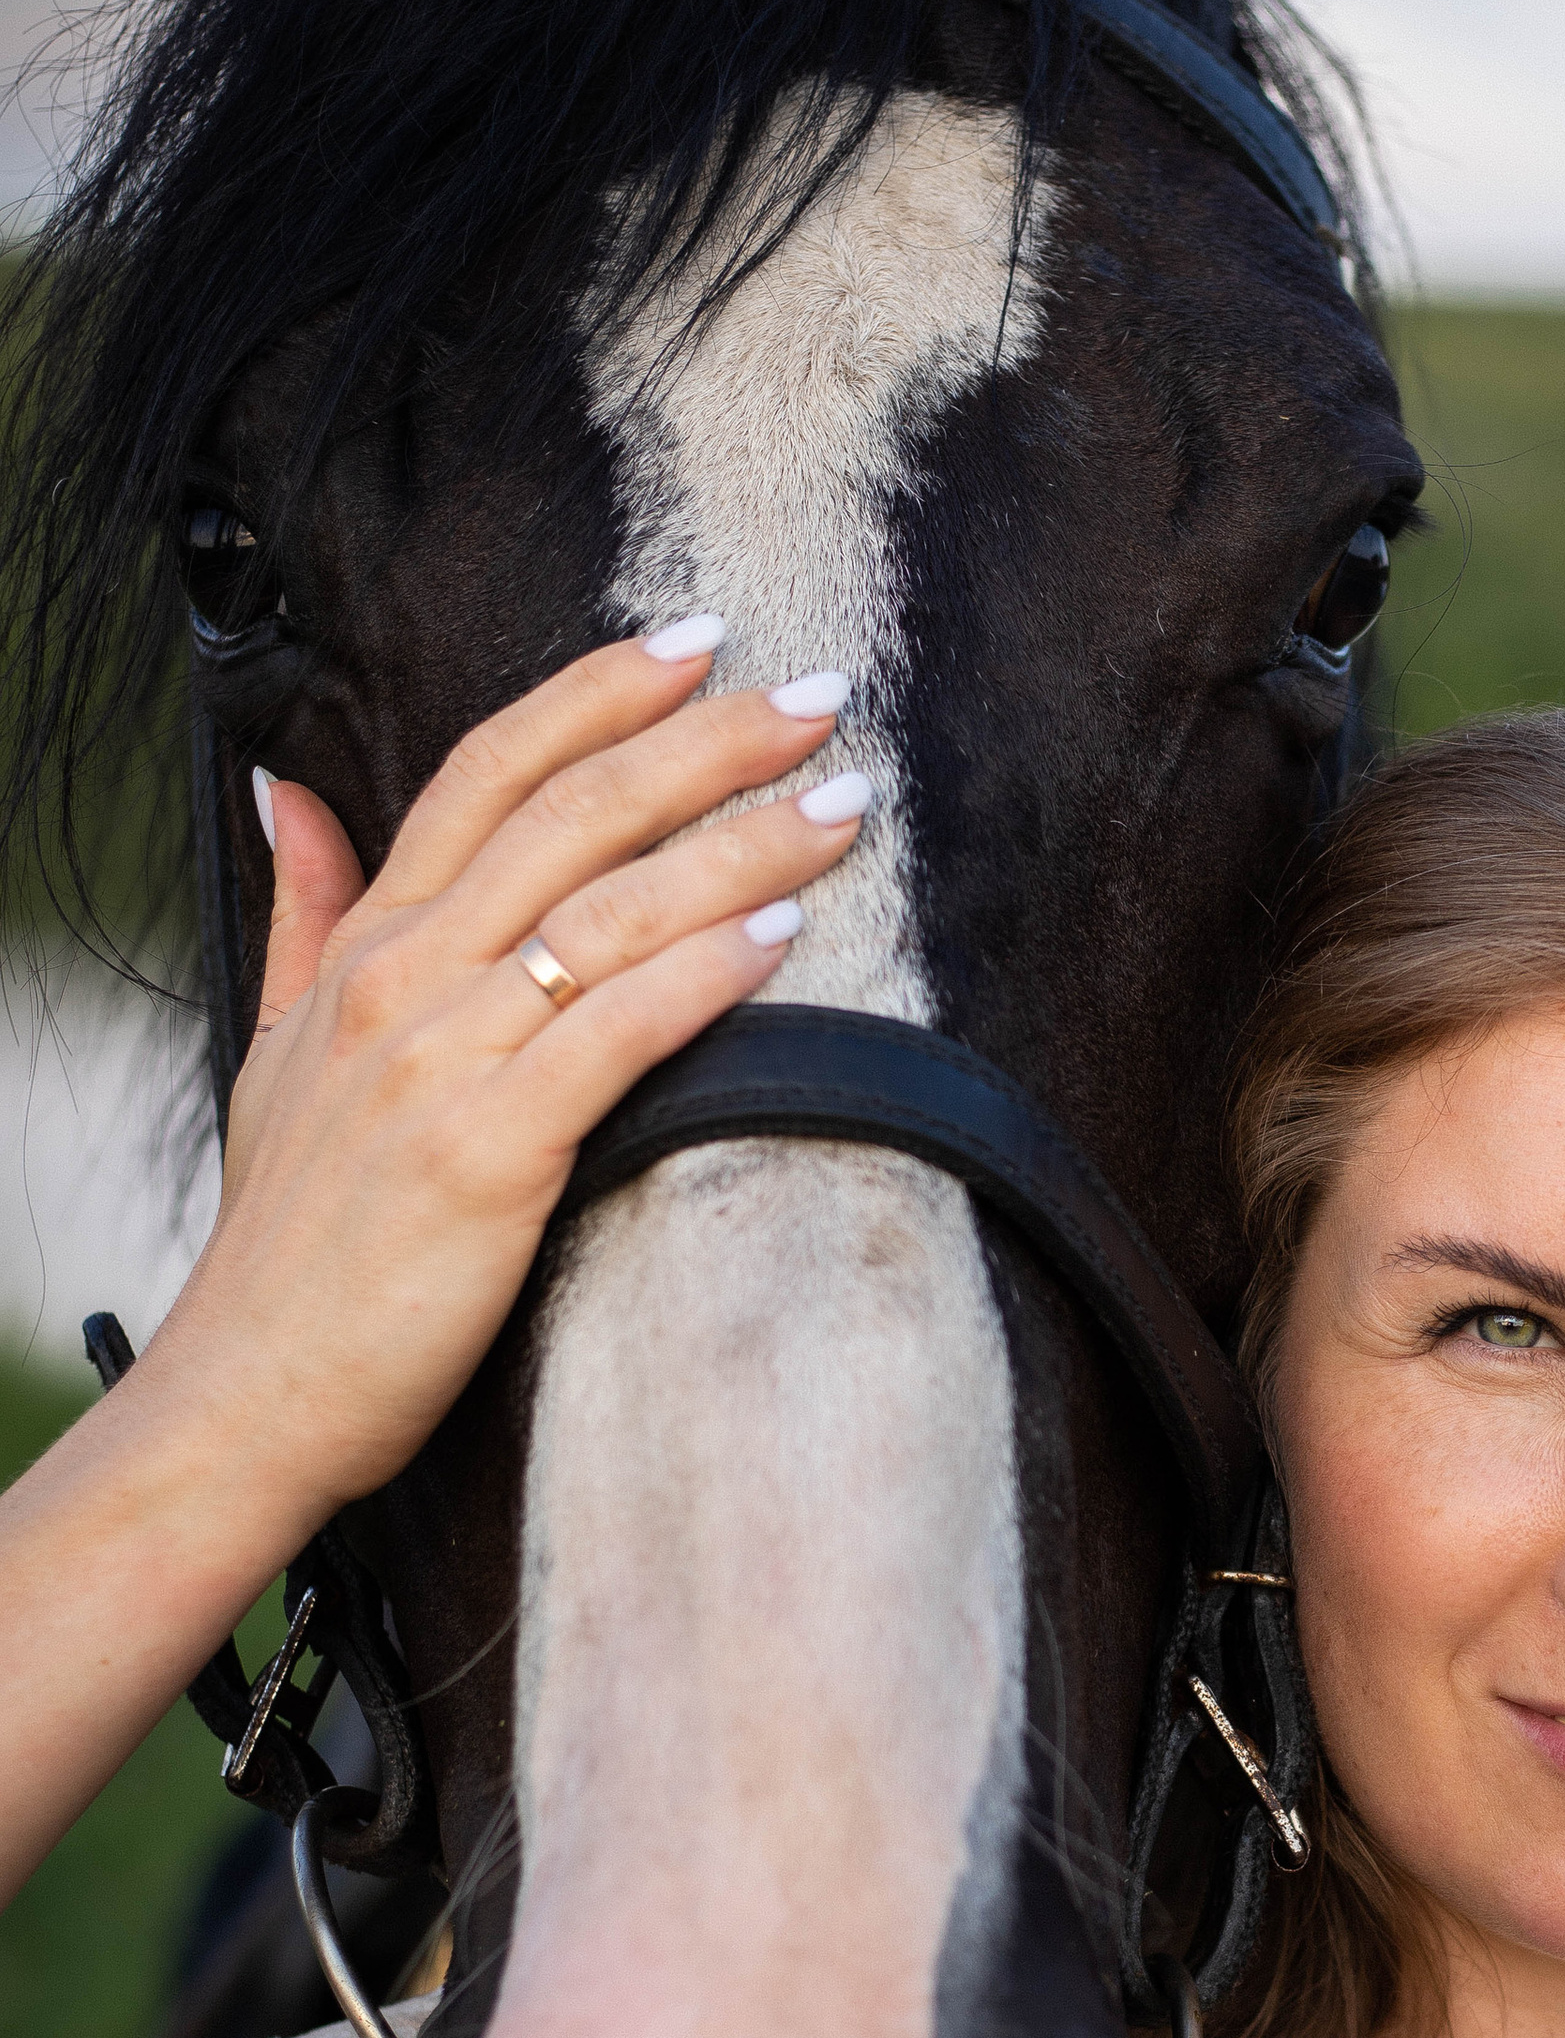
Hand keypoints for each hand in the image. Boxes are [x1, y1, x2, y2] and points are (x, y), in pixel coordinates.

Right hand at [0, 624, 867, 1906]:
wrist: (248, 1395)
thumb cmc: (289, 1245)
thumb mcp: (275, 1055)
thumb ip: (301, 917)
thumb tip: (291, 795)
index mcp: (367, 949)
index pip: (488, 772)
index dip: (597, 694)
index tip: (697, 642)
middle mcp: (404, 979)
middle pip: (573, 814)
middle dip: (707, 743)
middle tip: (818, 695)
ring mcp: (444, 1059)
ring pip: (613, 909)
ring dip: (742, 843)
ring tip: (842, 802)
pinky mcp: (489, 1150)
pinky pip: (616, 1031)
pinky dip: (702, 971)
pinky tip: (782, 933)